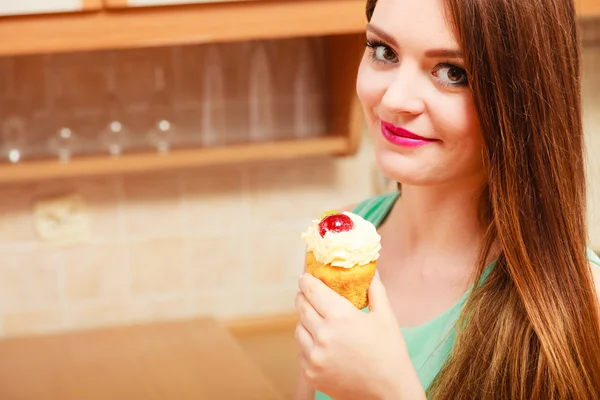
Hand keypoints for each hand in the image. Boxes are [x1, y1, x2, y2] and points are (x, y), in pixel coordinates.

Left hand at [295, 272, 424, 399]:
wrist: (389, 391)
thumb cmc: (390, 352)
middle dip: (303, 297)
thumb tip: (371, 271)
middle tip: (308, 294)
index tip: (305, 277)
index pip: (312, 290)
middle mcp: (323, 335)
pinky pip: (301, 350)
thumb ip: (375, 290)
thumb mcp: (385, 317)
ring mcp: (315, 356)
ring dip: (305, 321)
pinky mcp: (311, 373)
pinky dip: (307, 343)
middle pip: (301, 307)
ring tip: (317, 320)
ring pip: (298, 328)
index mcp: (341, 316)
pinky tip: (321, 342)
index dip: (306, 280)